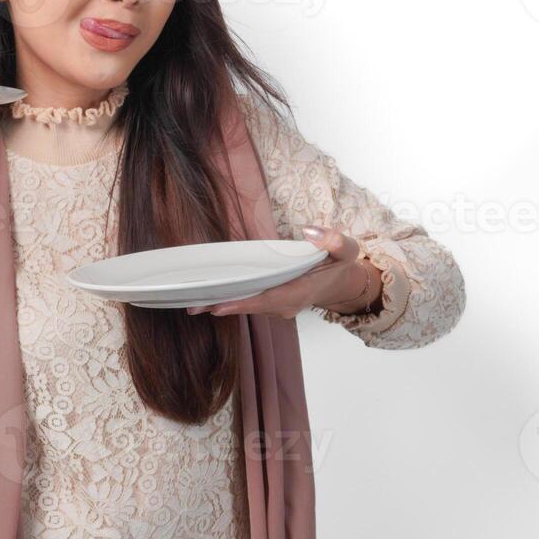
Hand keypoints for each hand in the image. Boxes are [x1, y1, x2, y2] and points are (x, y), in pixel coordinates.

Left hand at [185, 225, 379, 318]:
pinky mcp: (272, 304)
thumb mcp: (346, 249)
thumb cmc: (340, 265)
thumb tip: (310, 232)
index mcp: (300, 292)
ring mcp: (279, 307)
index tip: (219, 304)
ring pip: (248, 306)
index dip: (243, 302)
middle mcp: (286, 305)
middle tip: (192, 305)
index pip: (268, 299)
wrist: (342, 282)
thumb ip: (333, 240)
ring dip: (222, 304)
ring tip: (192, 303)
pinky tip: (209, 298)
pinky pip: (249, 302)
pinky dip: (231, 300)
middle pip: (251, 306)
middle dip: (223, 306)